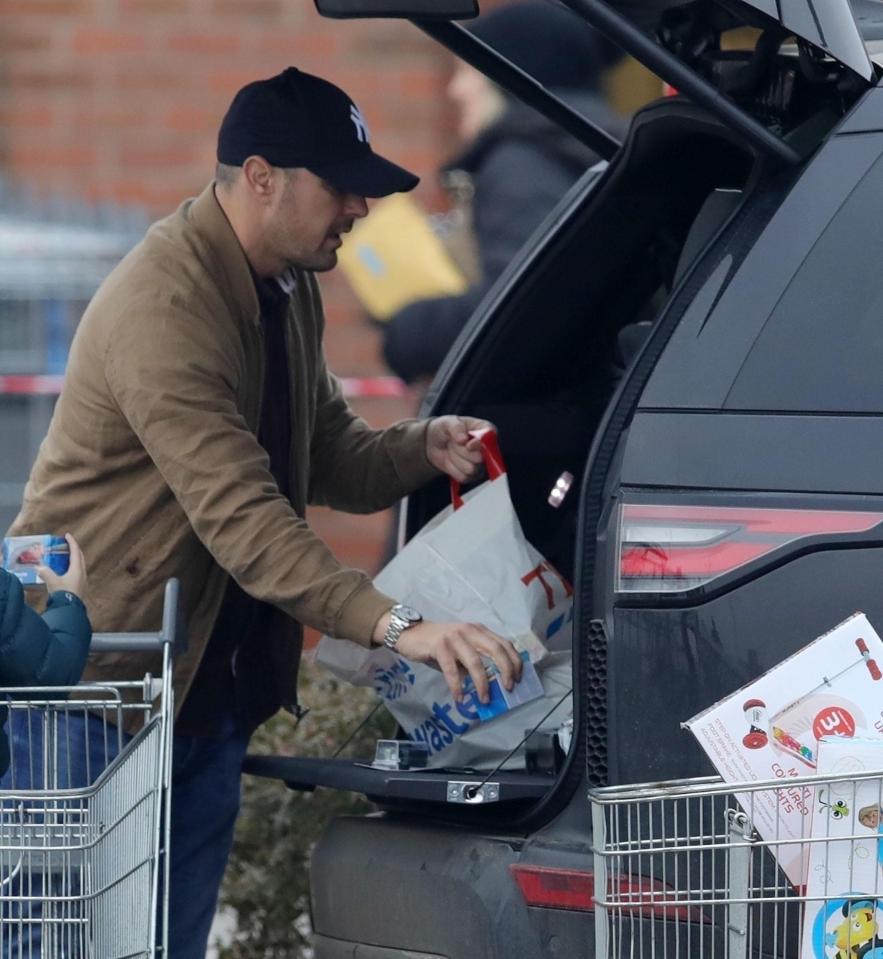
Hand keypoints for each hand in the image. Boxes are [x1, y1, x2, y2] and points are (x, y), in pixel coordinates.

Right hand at [37, 533, 86, 598]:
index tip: (68, 535)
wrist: (69, 610)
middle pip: (80, 558)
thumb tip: (39, 568)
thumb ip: (45, 573)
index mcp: (77, 569)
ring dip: (75, 560)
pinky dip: (73, 568)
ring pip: (80, 566)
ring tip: (66, 558)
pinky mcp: (81, 588)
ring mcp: (83, 581)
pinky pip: (78, 574)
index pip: (76, 552)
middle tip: (68, 545)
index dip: (72, 542)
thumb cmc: (63, 593)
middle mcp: (83, 574)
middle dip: (75, 550)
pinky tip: (66, 573)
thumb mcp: (52, 581)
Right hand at [374, 614, 522, 702]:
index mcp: (479, 630)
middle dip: (506, 670)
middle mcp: (470, 630)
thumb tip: (492, 685)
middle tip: (509, 689)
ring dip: (483, 684)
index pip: (504, 643)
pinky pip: (452, 670)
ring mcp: (455, 637)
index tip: (519, 678)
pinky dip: (457, 686)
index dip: (514, 661)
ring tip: (484, 700)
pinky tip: (460, 698)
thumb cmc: (439, 645)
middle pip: (496, 650)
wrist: (410, 634)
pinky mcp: (440, 646)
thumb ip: (476, 661)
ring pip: (476, 661)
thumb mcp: (462, 650)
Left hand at [425, 415, 494, 483]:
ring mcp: (481, 463)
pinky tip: (451, 461)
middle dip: (461, 452)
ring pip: (471, 469)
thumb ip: (456, 427)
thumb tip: (463, 439)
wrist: (434, 443)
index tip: (468, 445)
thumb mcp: (447, 422)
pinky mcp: (473, 475)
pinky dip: (453, 470)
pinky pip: (464, 477)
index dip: (480, 443)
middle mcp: (486, 447)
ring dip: (456, 460)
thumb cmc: (444, 429)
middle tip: (453, 443)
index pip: (491, 436)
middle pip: (480, 457)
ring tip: (452, 451)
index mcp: (485, 430)